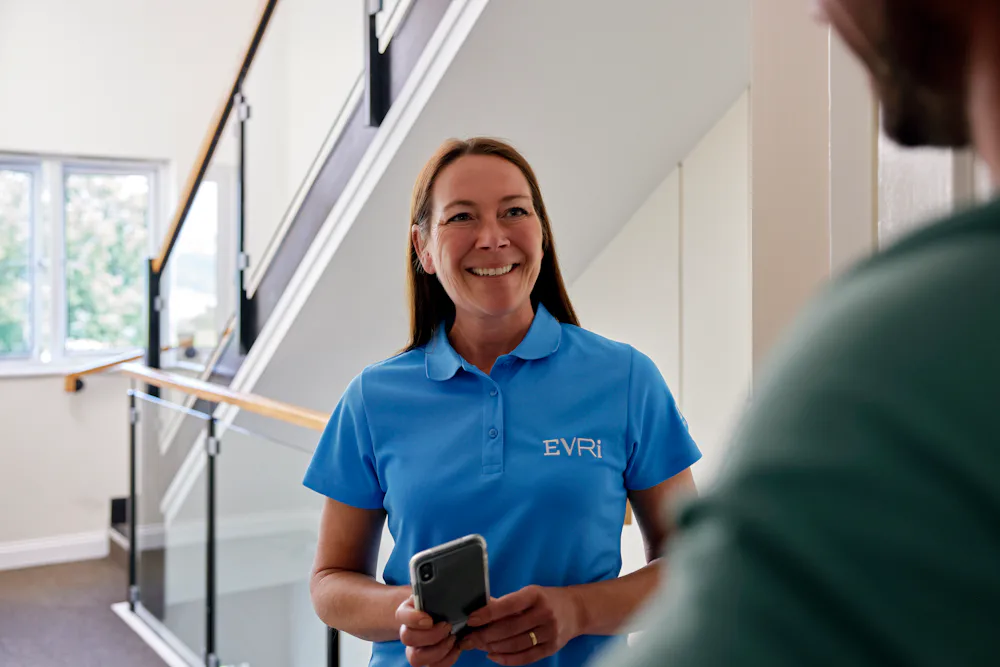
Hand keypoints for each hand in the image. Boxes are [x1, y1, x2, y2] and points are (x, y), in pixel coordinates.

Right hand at [396, 596, 460, 666]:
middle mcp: (409, 630)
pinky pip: (432, 666)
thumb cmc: (441, 601)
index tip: (429, 619)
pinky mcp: (428, 659)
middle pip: (407, 638)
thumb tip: (442, 586)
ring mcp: (416, 647)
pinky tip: (456, 647)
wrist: (446, 612)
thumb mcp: (438, 591)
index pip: (401, 615)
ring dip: (437, 651)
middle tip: (447, 626)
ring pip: (416, 658)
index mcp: (409, 610)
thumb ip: (437, 590)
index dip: (413, 619)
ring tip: (452, 639)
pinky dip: (446, 660)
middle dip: (430, 635)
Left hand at [460, 585, 582, 665]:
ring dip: (493, 647)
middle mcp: (544, 613)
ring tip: (479, 646)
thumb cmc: (546, 599)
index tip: (471, 620)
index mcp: (535, 595)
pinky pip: (526, 657)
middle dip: (486, 635)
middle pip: (510, 628)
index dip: (488, 613)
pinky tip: (493, 655)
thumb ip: (505, 602)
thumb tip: (479, 608)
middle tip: (469, 639)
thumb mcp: (528, 593)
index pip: (509, 605)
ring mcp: (549, 632)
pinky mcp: (552, 648)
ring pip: (516, 644)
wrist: (576, 610)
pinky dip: (507, 659)